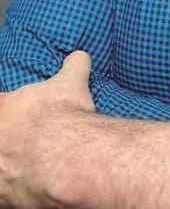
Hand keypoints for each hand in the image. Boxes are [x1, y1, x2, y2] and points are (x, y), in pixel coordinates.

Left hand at [0, 51, 93, 207]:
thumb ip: (74, 65)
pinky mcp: (3, 197)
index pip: (0, 104)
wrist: (65, 155)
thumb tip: (81, 55)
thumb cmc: (64, 115)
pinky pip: (5, 195)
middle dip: (9, 139)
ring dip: (11, 165)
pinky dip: (15, 192)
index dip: (9, 110)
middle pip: (0, 136)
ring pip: (1, 167)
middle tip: (26, 142)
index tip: (19, 117)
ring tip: (29, 166)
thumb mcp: (72, 82)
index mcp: (3, 107)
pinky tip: (31, 186)